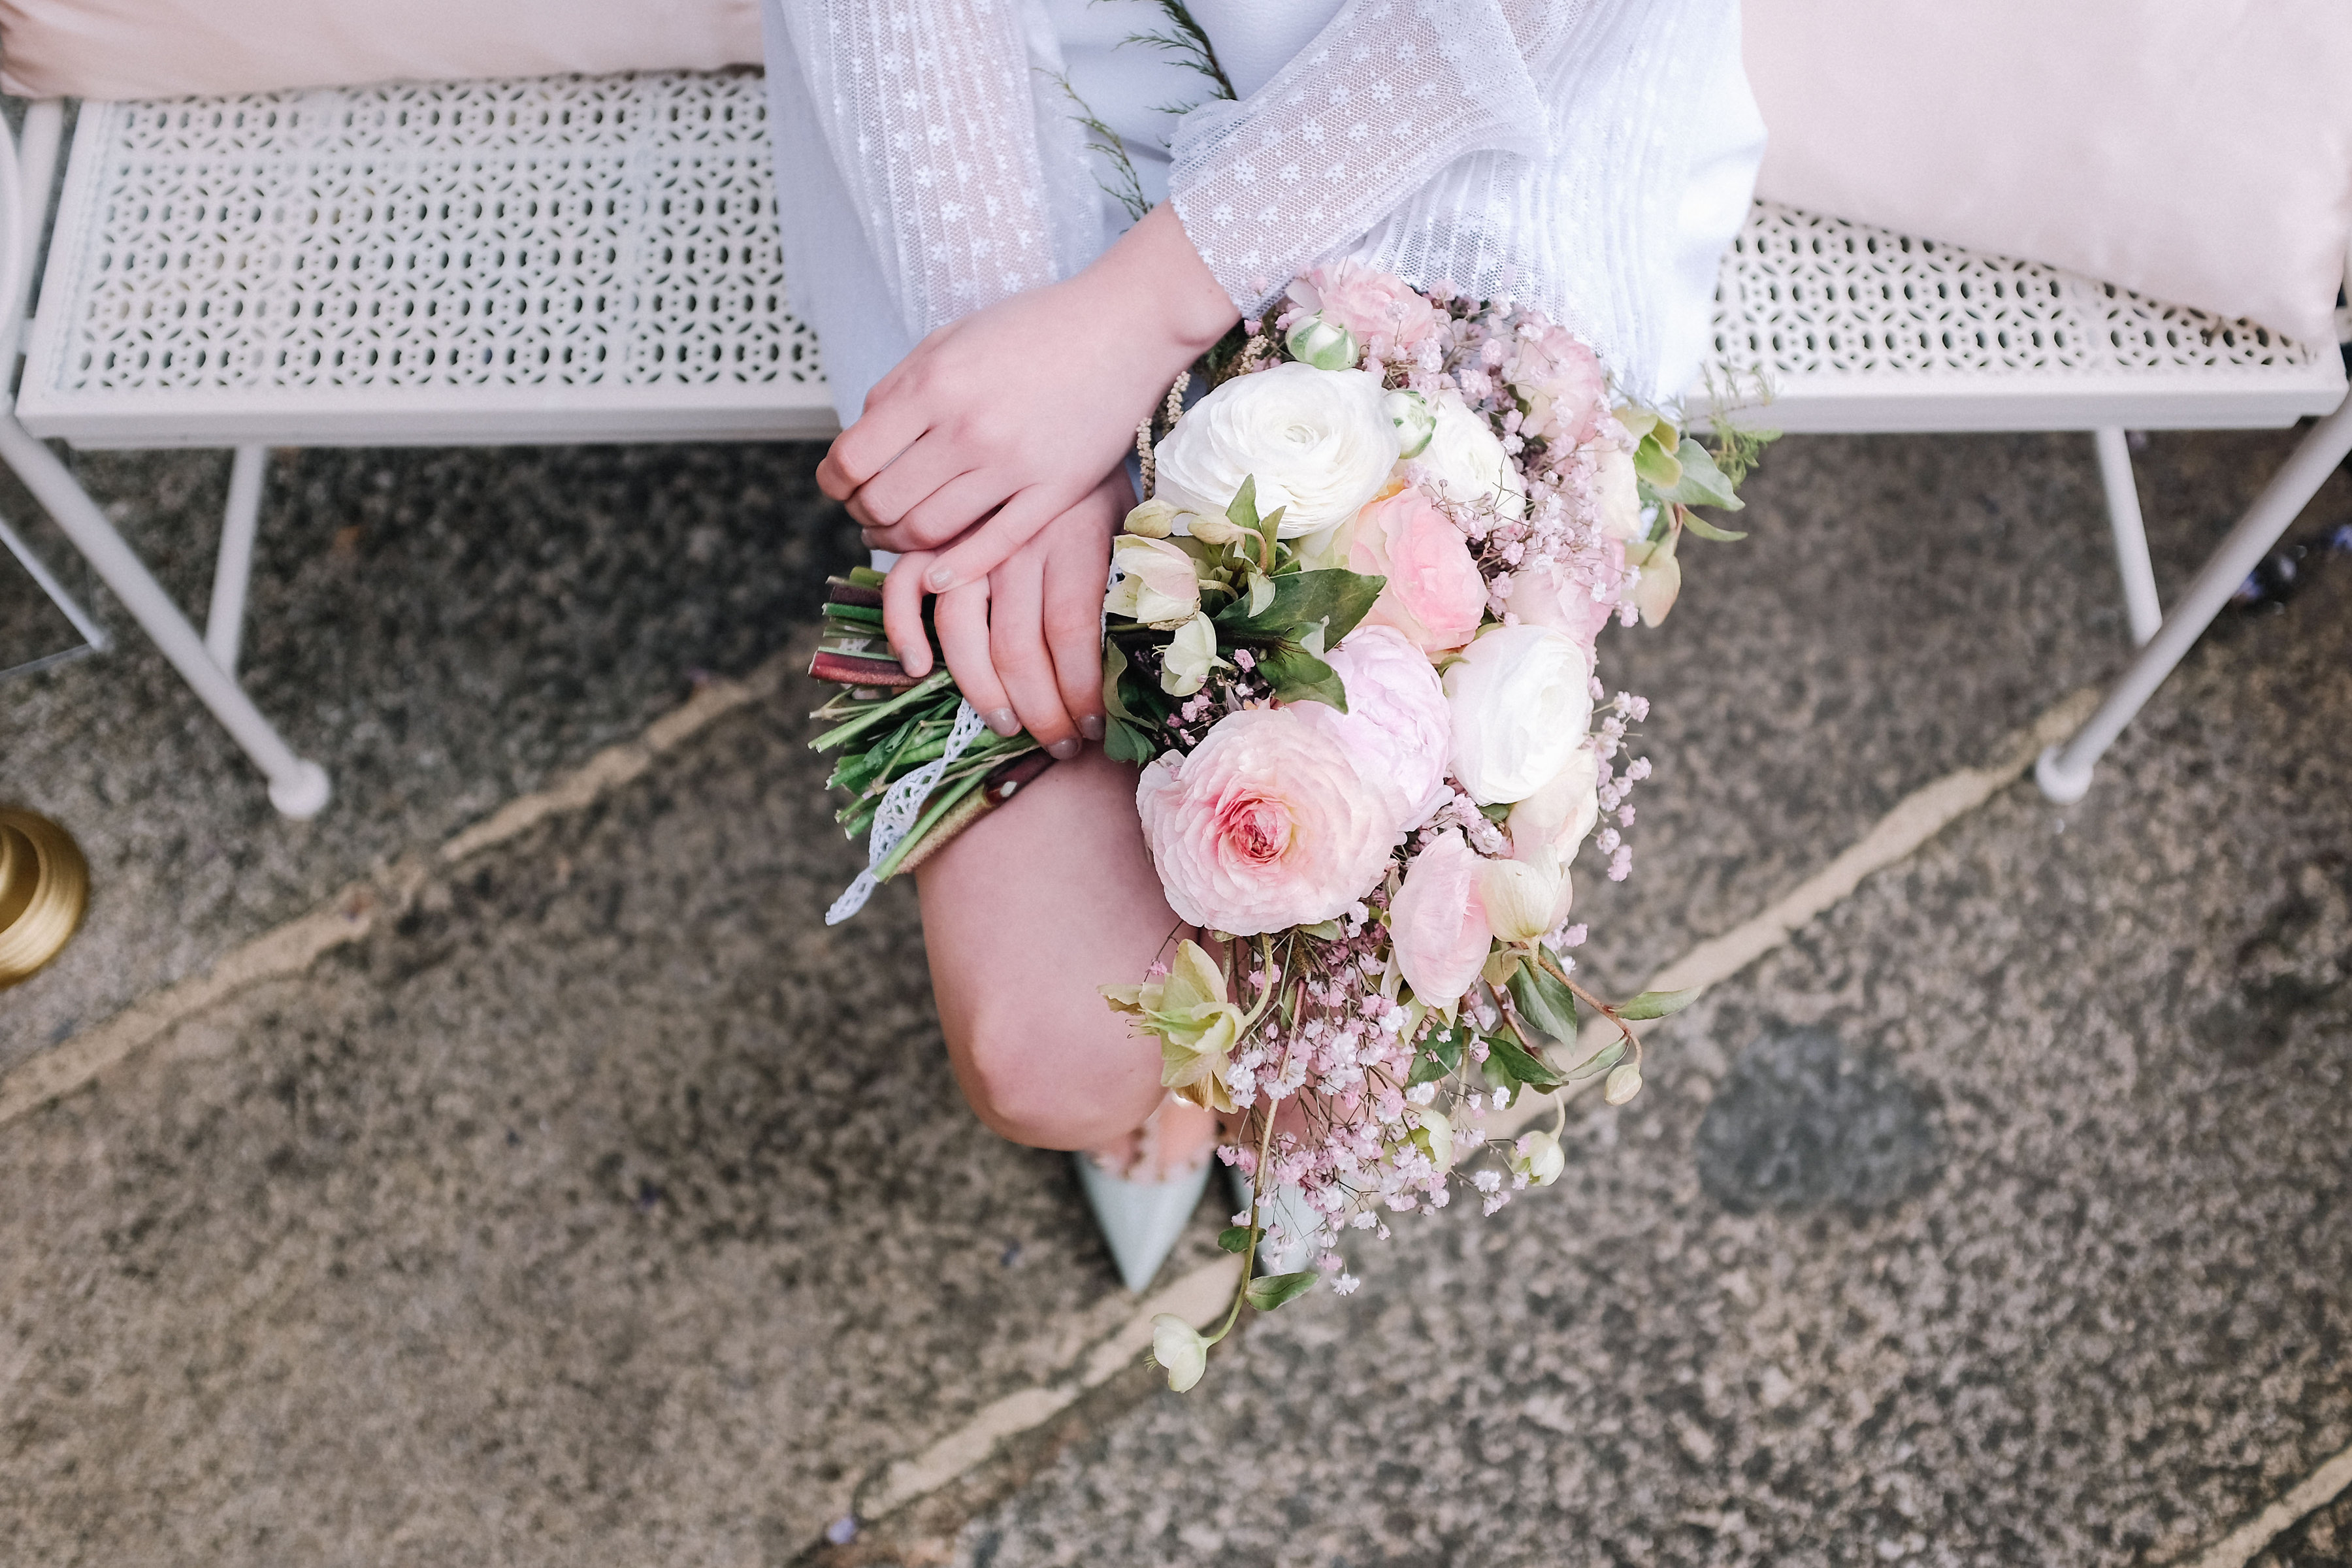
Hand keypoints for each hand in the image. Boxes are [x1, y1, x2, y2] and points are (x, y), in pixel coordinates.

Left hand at [821, 204, 1236, 596]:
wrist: (1124, 325)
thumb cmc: (1035, 326)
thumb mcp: (952, 337)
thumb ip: (901, 386)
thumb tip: (860, 441)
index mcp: (935, 383)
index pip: (852, 458)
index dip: (834, 480)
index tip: (839, 484)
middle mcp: (968, 427)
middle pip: (883, 502)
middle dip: (862, 514)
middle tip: (867, 513)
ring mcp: (1013, 465)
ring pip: (929, 531)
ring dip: (899, 542)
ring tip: (897, 535)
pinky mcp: (1054, 491)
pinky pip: (992, 546)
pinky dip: (954, 568)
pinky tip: (937, 572)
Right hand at [883, 469, 1129, 757]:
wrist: (1059, 401)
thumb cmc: (1097, 478)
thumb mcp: (1132, 520)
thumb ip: (1138, 578)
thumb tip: (1152, 660)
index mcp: (1073, 536)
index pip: (1071, 632)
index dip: (1079, 690)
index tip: (1094, 728)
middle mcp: (1017, 541)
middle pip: (1019, 646)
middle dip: (1040, 711)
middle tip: (1059, 745)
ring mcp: (967, 537)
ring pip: (962, 630)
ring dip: (982, 691)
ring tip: (1009, 726)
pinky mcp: (932, 532)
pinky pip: (902, 587)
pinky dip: (903, 630)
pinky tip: (919, 669)